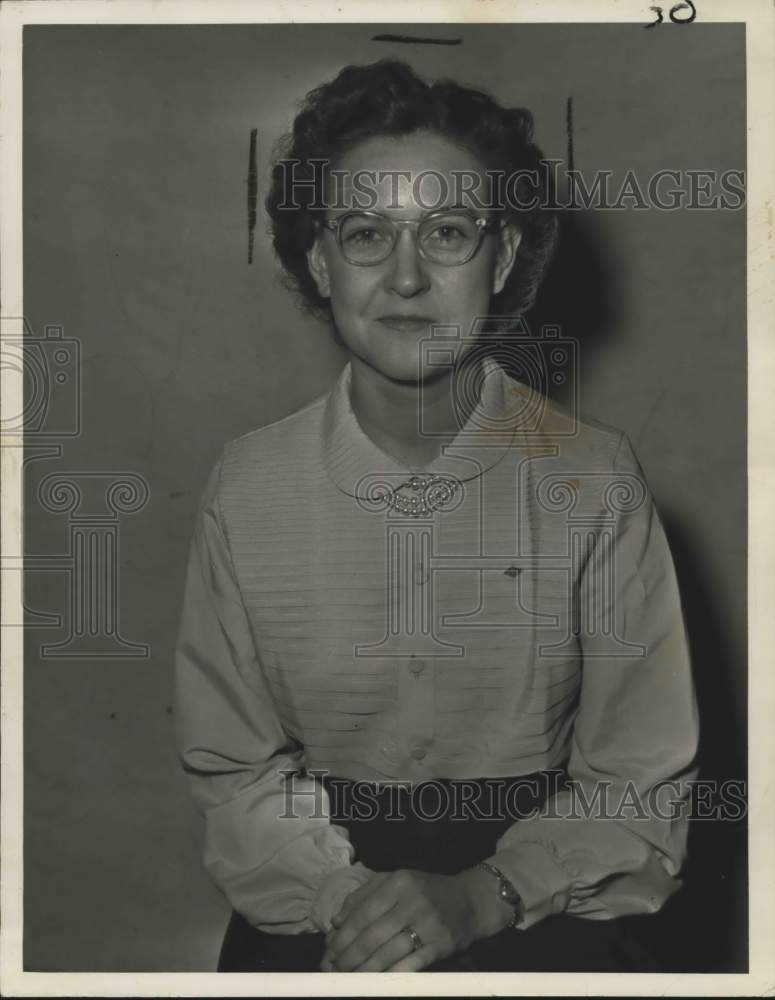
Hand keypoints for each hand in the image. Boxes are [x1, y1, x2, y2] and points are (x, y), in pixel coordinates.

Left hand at [320, 866, 511, 971]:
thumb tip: (336, 921)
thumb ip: (364, 895)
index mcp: (398, 882)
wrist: (470, 901)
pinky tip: (376, 982)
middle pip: (371, 935)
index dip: (342, 935)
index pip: (362, 912)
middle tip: (333, 970)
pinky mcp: (440, 945)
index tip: (328, 951)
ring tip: (348, 978)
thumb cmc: (427, 890)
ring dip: (364, 969)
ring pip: (387, 953)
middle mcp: (412, 901)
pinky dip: (390, 975)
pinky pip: (410, 965)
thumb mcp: (397, 881)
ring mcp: (428, 924)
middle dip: (348, 956)